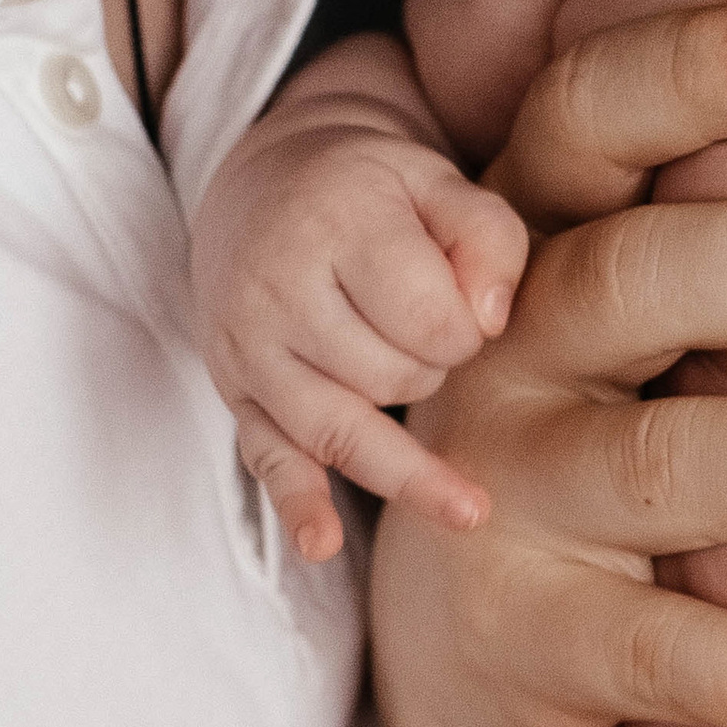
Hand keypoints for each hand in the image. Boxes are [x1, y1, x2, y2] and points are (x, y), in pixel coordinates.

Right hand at [193, 84, 524, 562]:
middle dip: (432, 373)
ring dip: (404, 453)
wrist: (266, 188)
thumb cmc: (373, 191)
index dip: (468, 331)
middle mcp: (278, 288)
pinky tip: (321, 544)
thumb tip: (490, 324)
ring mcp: (250, 349)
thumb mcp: (438, 181)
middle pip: (389, 377)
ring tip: (470, 507)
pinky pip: (265, 458)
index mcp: (336, 224)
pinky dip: (298, 503)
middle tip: (432, 337)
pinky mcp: (236, 394)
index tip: (467, 312)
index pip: (430, 319)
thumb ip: (487, 236)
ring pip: (342, 429)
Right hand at [370, 0, 726, 726]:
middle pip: (634, 276)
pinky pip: (646, 652)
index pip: (589, 117)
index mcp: (548, 235)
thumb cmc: (648, 422)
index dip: (693, 70)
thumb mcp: (678, 312)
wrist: (492, 655)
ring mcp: (499, 494)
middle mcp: (507, 348)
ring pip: (659, 464)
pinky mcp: (516, 641)